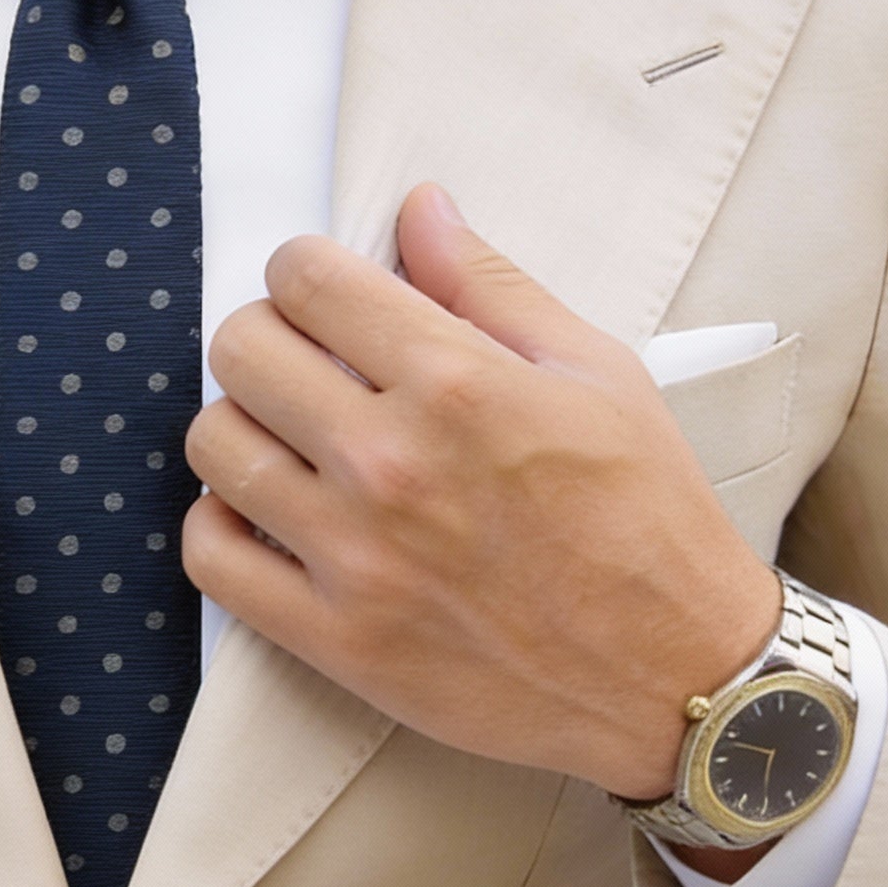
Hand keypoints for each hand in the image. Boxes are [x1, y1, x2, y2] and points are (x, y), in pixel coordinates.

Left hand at [181, 184, 781, 801]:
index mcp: (457, 384)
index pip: (306, 279)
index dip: (306, 270)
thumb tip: (419, 208)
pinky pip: (210, 557)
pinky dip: (221, 526)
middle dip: (268, 337)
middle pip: (242, 350)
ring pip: (214, 445)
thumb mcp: (597, 374)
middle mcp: (391, 463)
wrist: (677, 678)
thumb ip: (491, 286)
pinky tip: (268, 514)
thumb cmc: (648, 520)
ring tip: (290, 440)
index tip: (326, 294)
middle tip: (309, 364)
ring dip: (241, 426)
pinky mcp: (334, 637)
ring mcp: (353, 556)